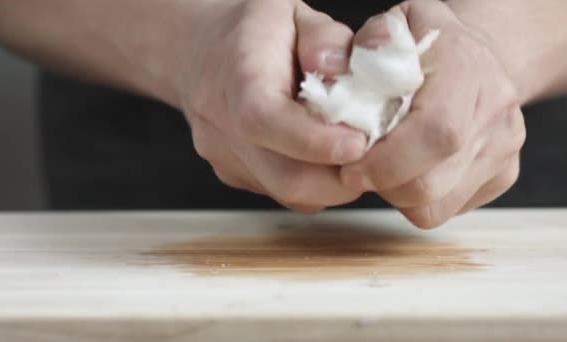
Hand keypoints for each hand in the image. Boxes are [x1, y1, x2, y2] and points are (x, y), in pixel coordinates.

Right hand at [170, 0, 366, 211]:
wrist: (195, 49)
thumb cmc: (247, 30)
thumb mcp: (290, 10)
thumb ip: (325, 38)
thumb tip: (344, 75)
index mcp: (237, 76)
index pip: (266, 121)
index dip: (316, 141)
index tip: (359, 143)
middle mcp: (222, 125)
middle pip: (285, 177)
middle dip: (341, 177)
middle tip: (371, 153)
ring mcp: (225, 156)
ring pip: (287, 194)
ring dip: (331, 184)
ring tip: (348, 150)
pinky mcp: (233, 174)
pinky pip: (280, 193)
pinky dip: (312, 182)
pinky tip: (319, 154)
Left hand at [341, 0, 525, 227]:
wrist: (480, 56)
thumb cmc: (427, 43)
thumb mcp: (397, 24)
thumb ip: (371, 42)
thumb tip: (347, 73)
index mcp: (467, 67)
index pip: (436, 132)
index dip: (387, 162)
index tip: (350, 167)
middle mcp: (496, 110)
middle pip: (433, 182)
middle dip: (382, 185)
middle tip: (357, 170)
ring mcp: (505, 147)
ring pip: (438, 206)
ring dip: (398, 195)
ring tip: (385, 166)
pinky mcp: (504, 175)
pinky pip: (448, 209)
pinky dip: (419, 199)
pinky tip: (410, 168)